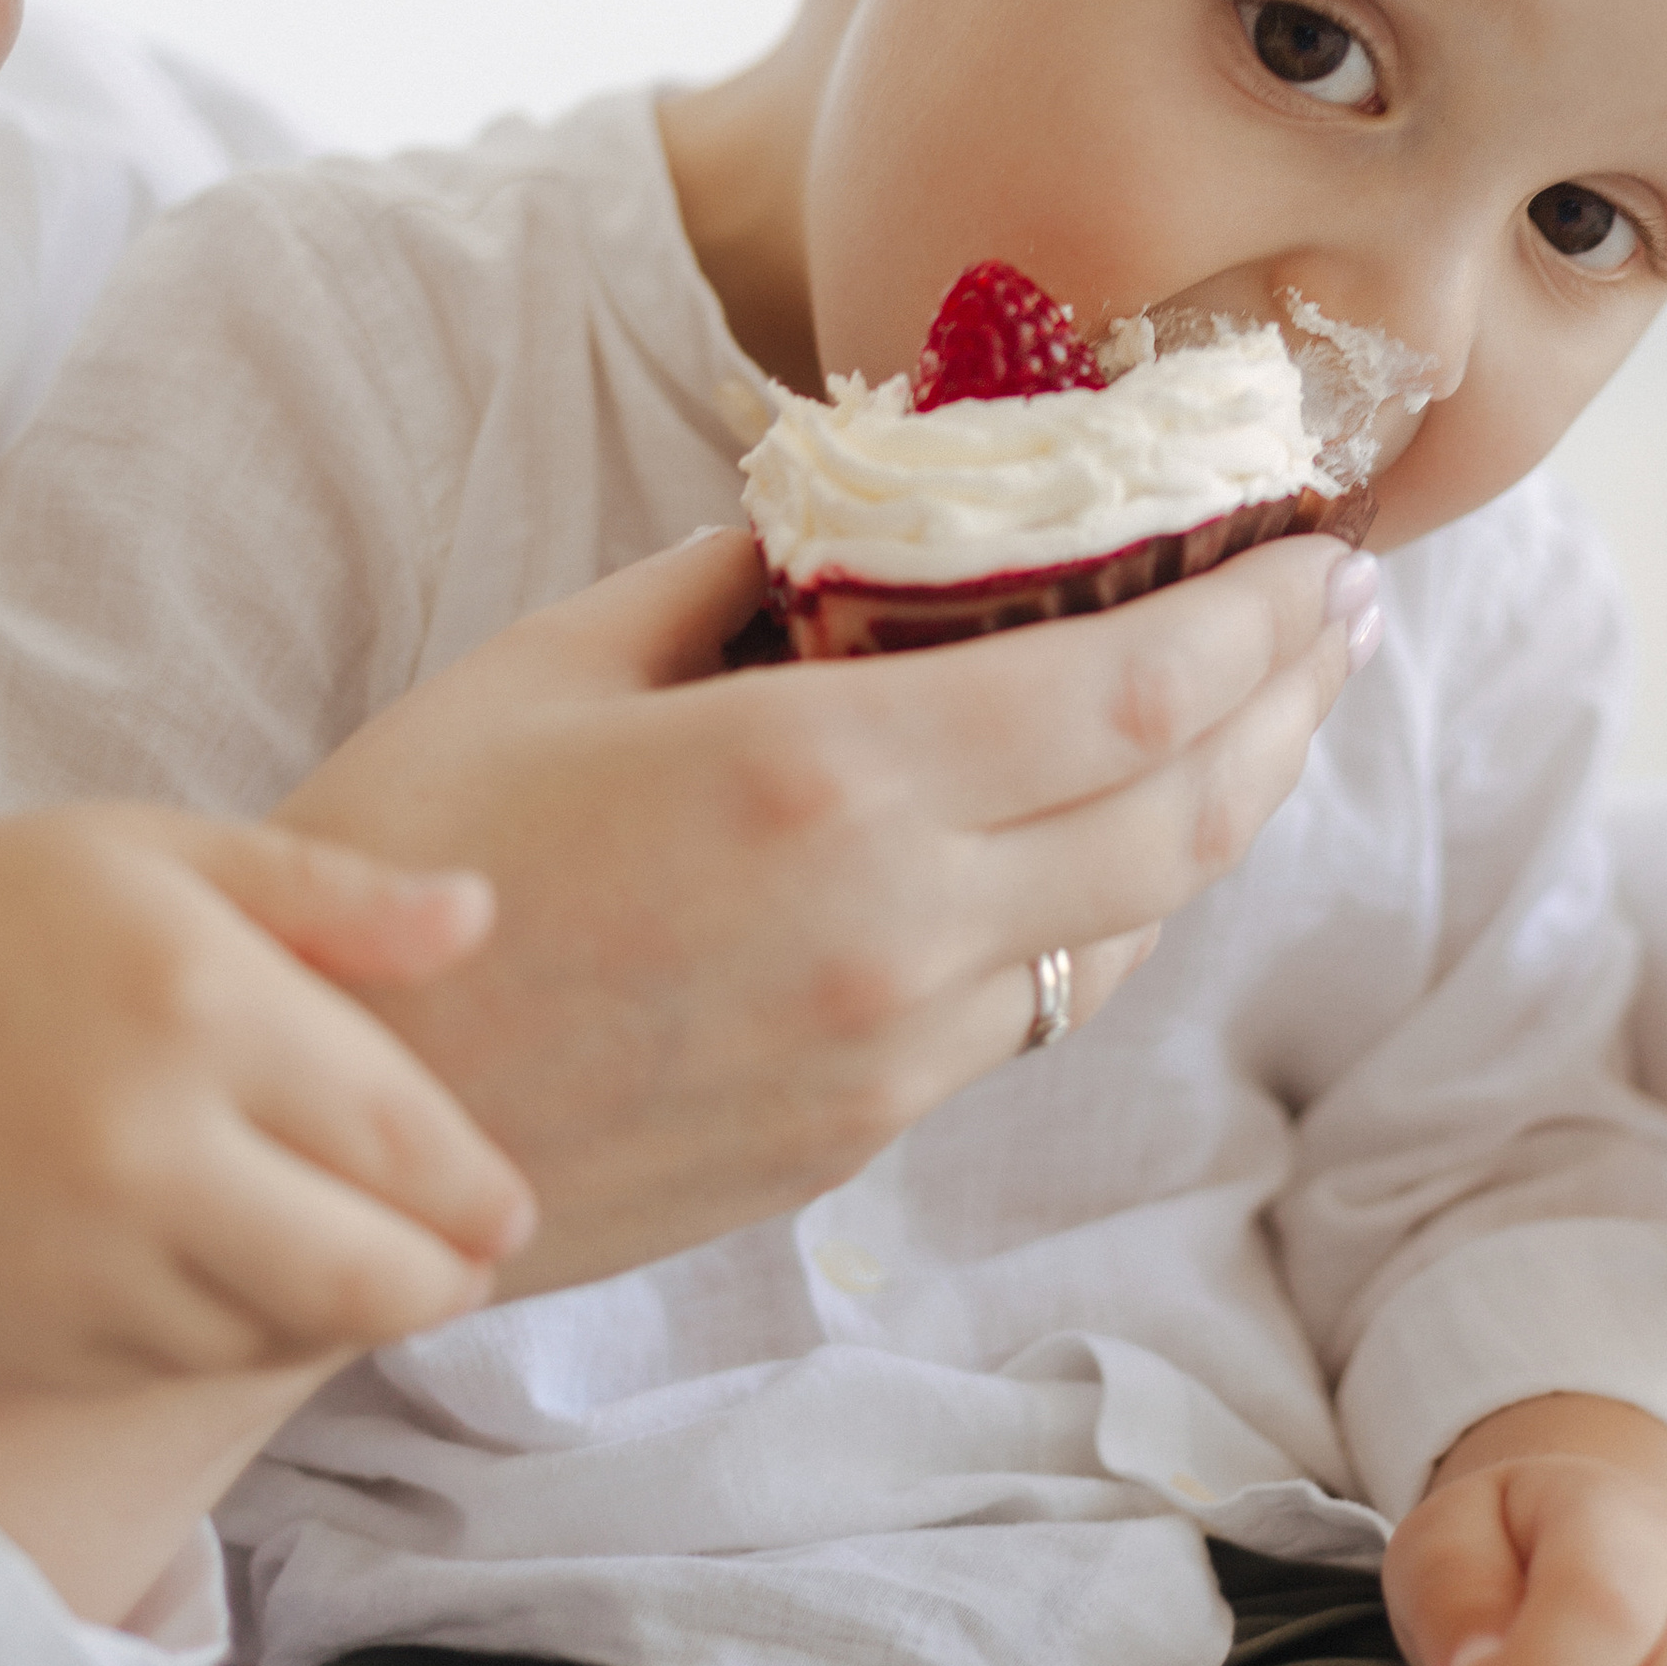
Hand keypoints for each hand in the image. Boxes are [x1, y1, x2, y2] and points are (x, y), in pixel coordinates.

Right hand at [0, 810, 532, 1392]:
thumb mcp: (150, 854)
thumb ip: (327, 894)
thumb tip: (478, 915)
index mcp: (202, 1007)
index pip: (403, 1139)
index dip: (479, 1189)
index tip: (509, 1203)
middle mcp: (150, 1149)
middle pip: (370, 1277)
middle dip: (444, 1280)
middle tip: (469, 1264)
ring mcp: (81, 1260)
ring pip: (280, 1335)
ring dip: (342, 1315)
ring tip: (367, 1274)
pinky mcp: (24, 1339)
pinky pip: (179, 1366)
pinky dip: (237, 1339)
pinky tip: (246, 1288)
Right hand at [283, 521, 1372, 1295]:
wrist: (326, 1141)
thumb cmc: (411, 871)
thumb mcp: (551, 666)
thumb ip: (727, 582)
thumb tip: (836, 524)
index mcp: (821, 777)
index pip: (1133, 684)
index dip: (1261, 619)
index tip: (1324, 555)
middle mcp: (893, 924)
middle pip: (1184, 813)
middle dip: (1290, 705)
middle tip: (1340, 621)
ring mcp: (890, 1052)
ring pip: (1130, 925)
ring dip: (1218, 815)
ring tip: (1256, 719)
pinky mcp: (862, 1136)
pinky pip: (1035, 1010)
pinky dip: (1104, 913)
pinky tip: (1105, 848)